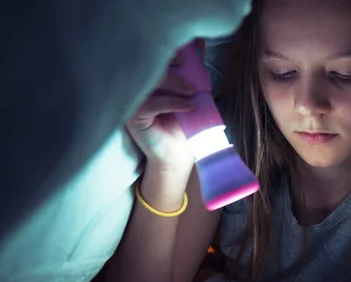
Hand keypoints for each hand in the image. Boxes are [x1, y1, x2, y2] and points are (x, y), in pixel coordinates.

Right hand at [126, 51, 197, 170]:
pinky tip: (188, 105)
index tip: (183, 58)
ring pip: (149, 81)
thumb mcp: (190, 91)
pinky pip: (151, 103)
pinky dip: (173, 102)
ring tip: (191, 92)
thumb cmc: (183, 122)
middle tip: (188, 73)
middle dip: (168, 64)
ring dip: (174, 83)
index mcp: (146, 76)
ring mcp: (131, 100)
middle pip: (147, 64)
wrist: (178, 153)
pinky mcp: (131, 116)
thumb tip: (200, 42)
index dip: (164, 51)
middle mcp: (134, 85)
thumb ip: (192, 69)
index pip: (149, 55)